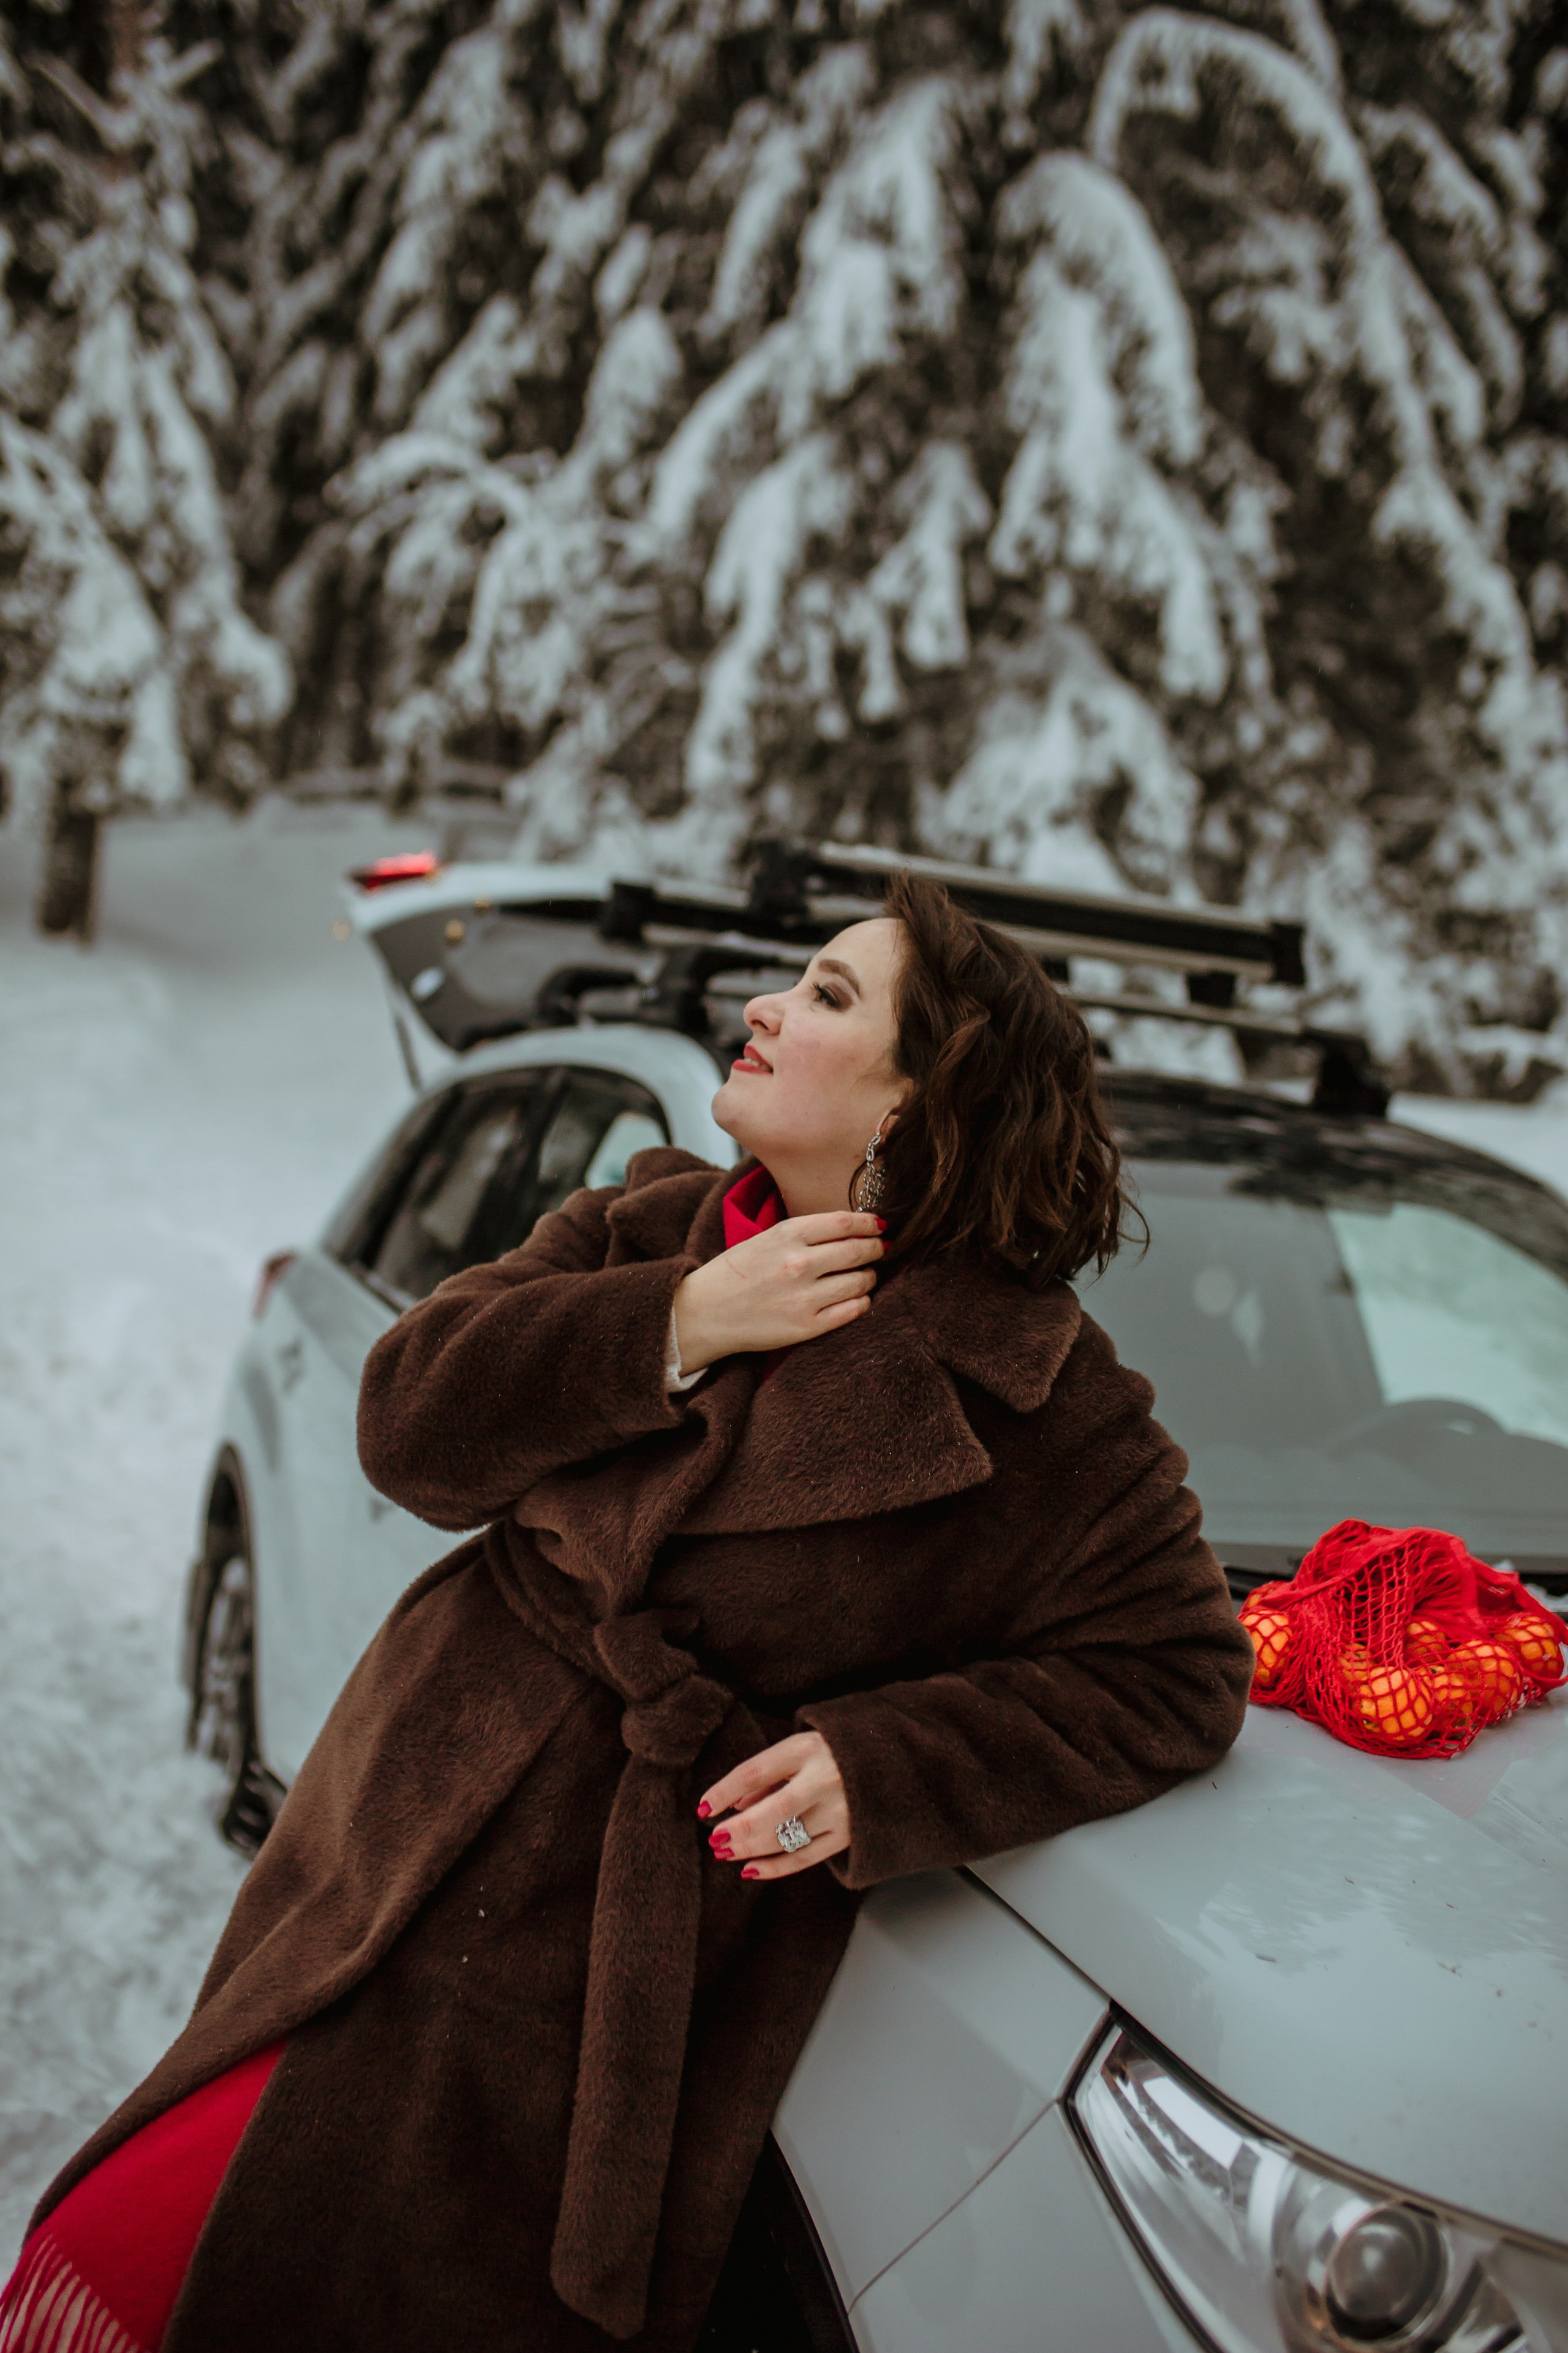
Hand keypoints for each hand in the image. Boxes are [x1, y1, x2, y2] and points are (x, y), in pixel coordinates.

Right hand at [672, 1212, 883, 1373]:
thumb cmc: (736, 1272)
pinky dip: (862, 1302)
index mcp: (787, 1235)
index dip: (870, 1223)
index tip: (880, 1225)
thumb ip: (805, 1233)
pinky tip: (858, 1298)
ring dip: (871, 1276)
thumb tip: (851, 1229)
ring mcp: (803, 1298)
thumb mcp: (767, 1238)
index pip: (845, 1223)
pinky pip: (851, 1311)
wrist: (704, 1312)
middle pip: (857, 1251)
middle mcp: (798, 1264)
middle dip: (877, 1248)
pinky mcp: (805, 1327)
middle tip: (883, 1248)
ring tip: (868, 1275)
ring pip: (859, 1281)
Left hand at [697, 1731, 848, 1879]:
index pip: (756, 1771)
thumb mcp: (797, 1750)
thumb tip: (732, 1805)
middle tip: (715, 1840)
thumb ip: (765, 1776)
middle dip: (739, 1829)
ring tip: (726, 1852)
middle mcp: (824, 1779)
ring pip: (787, 1837)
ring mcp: (838, 1810)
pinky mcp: (847, 1835)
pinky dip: (775, 1867)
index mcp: (806, 1749)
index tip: (702, 1808)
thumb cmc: (829, 1753)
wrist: (885, 1762)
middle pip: (774, 1809)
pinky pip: (805, 1857)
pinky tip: (750, 1870)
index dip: (725, 1791)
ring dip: (751, 1849)